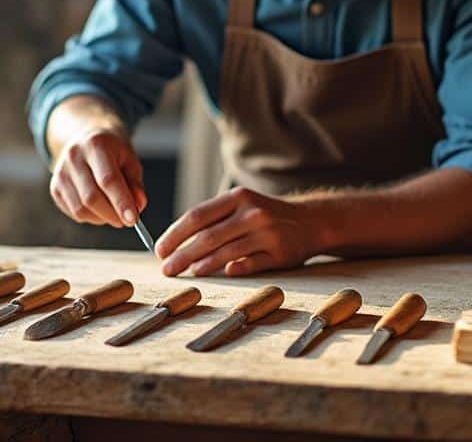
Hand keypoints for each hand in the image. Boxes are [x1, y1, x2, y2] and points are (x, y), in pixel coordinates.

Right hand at [49, 127, 145, 227]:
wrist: (86, 140)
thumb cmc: (112, 152)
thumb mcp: (129, 161)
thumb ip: (135, 184)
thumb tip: (138, 206)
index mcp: (95, 145)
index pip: (108, 179)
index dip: (121, 202)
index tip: (133, 220)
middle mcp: (73, 157)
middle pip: (92, 197)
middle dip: (112, 215)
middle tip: (125, 221)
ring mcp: (61, 173)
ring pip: (81, 209)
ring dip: (102, 218)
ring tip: (113, 212)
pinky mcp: (55, 187)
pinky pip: (74, 212)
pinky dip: (91, 217)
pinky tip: (99, 208)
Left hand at [155, 187, 321, 276]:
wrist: (311, 221)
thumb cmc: (265, 215)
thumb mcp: (240, 206)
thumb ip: (213, 220)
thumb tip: (176, 242)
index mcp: (237, 198)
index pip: (197, 216)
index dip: (174, 234)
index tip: (160, 250)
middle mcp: (252, 213)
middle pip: (208, 236)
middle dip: (182, 254)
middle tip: (167, 268)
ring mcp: (267, 233)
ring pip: (227, 251)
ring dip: (203, 264)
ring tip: (187, 272)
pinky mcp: (280, 253)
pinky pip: (252, 264)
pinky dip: (235, 269)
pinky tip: (221, 275)